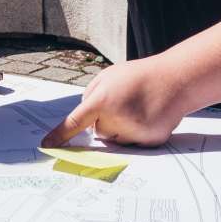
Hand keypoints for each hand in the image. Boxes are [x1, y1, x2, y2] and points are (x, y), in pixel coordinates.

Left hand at [42, 56, 184, 148]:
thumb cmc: (138, 76)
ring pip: (115, 140)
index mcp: (102, 99)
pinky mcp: (149, 142)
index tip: (46, 145)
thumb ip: (91, 95)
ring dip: (120, 128)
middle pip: (98, 132)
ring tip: (137, 108)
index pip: (75, 122)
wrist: (175, 80)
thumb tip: (83, 120)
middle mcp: (116, 118)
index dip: (59, 135)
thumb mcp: (108, 76)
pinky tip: (148, 115)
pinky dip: (137, 133)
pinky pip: (133, 144)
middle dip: (105, 121)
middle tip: (123, 103)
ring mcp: (133, 132)